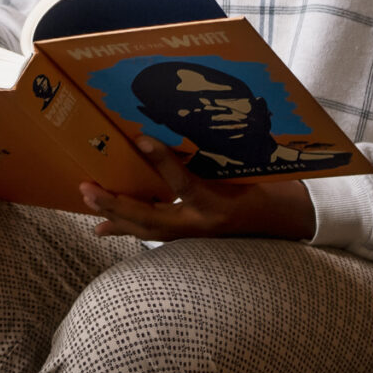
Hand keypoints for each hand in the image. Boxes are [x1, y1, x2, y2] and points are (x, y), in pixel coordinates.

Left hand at [81, 136, 315, 241]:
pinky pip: (151, 234)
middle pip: (151, 218)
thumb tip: (177, 134)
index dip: (163, 162)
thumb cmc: (266, 188)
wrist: (283, 220)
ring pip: (145, 229)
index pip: (186, 183)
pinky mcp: (188, 238)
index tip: (141, 139)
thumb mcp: (243, 169)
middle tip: (88, 190)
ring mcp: (194, 236)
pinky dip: (125, 228)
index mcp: (219, 205)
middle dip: (117, 205)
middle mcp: (203, 225)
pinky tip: (100, 227)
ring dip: (114, 215)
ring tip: (88, 201)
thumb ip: (212, 156)